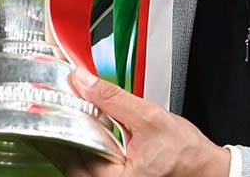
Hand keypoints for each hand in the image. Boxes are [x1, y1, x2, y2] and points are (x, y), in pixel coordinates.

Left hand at [43, 67, 231, 176]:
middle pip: (68, 160)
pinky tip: (82, 131)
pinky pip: (87, 166)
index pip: (71, 150)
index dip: (56, 124)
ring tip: (61, 116)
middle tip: (46, 108)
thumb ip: (113, 99)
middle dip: (57, 132)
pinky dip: (81, 147)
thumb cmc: (186, 154)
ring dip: (67, 140)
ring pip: (75, 164)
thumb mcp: (149, 118)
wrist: (206, 168)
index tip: (43, 105)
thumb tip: (83, 81)